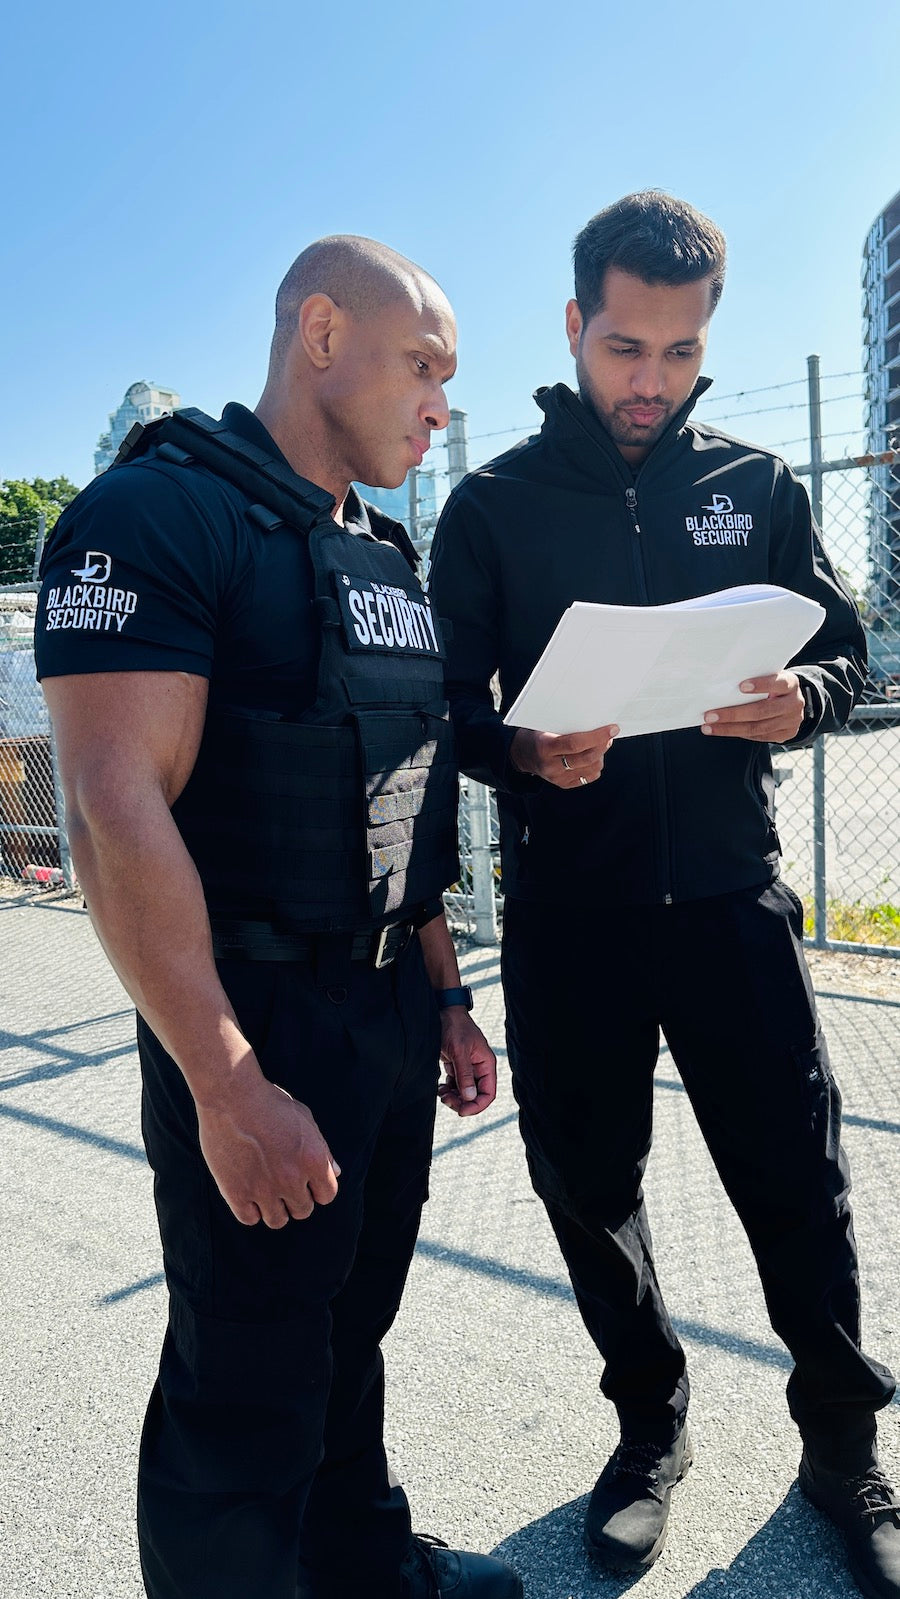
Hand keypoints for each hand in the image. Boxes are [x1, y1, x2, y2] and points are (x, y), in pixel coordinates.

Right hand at [196, 1068, 339, 1227]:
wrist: (232, 1095)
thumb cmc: (270, 1102)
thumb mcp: (304, 1118)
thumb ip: (322, 1148)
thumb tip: (335, 1172)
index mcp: (313, 1160)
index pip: (327, 1195)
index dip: (318, 1189)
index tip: (307, 1182)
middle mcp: (292, 1178)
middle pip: (303, 1210)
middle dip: (296, 1199)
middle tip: (283, 1183)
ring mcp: (263, 1188)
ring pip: (278, 1220)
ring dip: (275, 1209)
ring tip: (266, 1192)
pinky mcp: (236, 1192)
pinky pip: (249, 1218)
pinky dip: (251, 1210)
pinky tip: (248, 1194)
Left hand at [437, 1009, 496, 1116]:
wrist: (442, 1012)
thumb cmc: (453, 1026)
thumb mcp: (459, 1050)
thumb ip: (465, 1074)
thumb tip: (470, 1098)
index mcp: (486, 1064)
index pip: (488, 1093)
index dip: (476, 1105)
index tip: (461, 1111)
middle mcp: (479, 1068)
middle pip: (476, 1096)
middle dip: (462, 1102)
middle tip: (446, 1100)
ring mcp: (468, 1068)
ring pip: (465, 1093)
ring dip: (454, 1097)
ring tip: (442, 1093)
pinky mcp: (457, 1066)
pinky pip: (456, 1086)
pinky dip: (449, 1090)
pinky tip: (441, 1088)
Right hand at [510, 724, 617, 787]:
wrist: (521, 754)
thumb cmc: (535, 735)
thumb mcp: (544, 725)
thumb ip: (566, 725)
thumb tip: (595, 722)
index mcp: (545, 747)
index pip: (576, 743)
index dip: (596, 736)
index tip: (611, 729)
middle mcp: (551, 765)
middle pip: (586, 758)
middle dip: (603, 745)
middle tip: (609, 735)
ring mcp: (557, 778)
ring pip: (591, 769)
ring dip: (600, 756)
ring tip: (599, 745)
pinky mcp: (563, 784)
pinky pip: (588, 777)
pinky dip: (595, 766)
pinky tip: (593, 757)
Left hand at [701, 671, 804, 742]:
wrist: (793, 701)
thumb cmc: (773, 685)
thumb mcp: (770, 676)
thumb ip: (755, 679)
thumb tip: (722, 687)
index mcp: (791, 684)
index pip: (777, 683)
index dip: (761, 685)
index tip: (741, 686)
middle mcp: (794, 703)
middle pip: (762, 711)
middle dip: (733, 714)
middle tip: (710, 715)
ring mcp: (792, 721)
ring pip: (757, 728)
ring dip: (730, 729)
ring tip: (709, 727)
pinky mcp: (786, 734)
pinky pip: (759, 736)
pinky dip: (738, 734)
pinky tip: (722, 731)